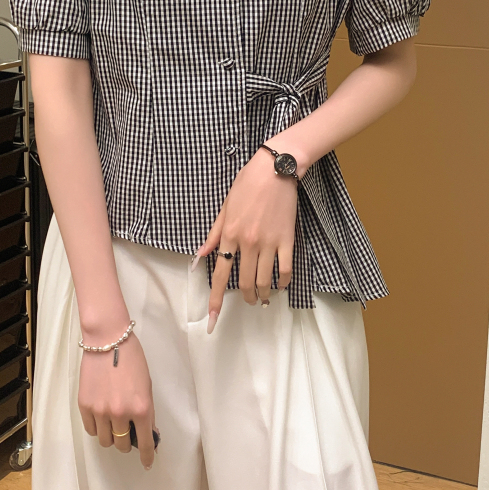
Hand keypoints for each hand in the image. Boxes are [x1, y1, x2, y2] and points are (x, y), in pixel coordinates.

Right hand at [77, 331, 156, 469]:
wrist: (107, 339)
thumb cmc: (131, 358)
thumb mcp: (146, 385)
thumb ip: (146, 410)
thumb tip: (148, 431)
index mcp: (142, 407)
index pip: (146, 442)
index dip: (147, 455)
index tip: (147, 462)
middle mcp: (121, 413)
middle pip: (123, 444)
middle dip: (128, 441)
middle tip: (129, 432)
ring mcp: (101, 411)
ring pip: (106, 440)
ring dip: (112, 435)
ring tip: (113, 422)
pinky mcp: (85, 406)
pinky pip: (91, 430)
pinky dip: (97, 427)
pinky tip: (101, 416)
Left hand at [196, 147, 297, 331]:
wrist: (275, 169)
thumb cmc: (248, 184)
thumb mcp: (225, 207)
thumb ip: (214, 233)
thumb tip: (201, 255)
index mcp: (229, 234)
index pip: (220, 273)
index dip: (216, 299)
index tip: (212, 320)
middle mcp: (247, 242)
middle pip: (245, 282)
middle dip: (245, 298)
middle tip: (248, 301)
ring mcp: (268, 242)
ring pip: (265, 281)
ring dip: (263, 295)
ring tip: (263, 298)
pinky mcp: (287, 240)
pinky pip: (285, 269)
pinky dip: (283, 282)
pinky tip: (280, 285)